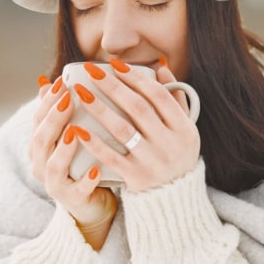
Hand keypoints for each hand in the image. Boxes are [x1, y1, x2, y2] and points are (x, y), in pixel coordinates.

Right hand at [29, 76, 113, 226]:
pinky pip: (77, 191)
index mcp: (41, 146)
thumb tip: (47, 79)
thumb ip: (62, 110)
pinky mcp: (73, 201)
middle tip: (69, 99)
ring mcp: (55, 184)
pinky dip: (86, 181)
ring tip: (76, 131)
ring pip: (53, 165)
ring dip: (64, 147)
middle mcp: (41, 165)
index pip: (38, 120)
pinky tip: (96, 170)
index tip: (63, 82)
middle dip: (54, 118)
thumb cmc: (84, 161)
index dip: (48, 101)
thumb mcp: (73, 133)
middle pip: (41, 139)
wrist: (93, 202)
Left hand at [73, 60, 200, 191]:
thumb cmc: (177, 155)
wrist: (175, 199)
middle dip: (112, 86)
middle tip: (91, 71)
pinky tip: (78, 129)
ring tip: (80, 93)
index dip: (136, 78)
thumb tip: (160, 66)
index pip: (159, 96)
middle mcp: (170, 143)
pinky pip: (112, 157)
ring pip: (122, 129)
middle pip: (138, 108)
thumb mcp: (185, 129)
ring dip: (99, 109)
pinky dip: (95, 143)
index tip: (115, 64)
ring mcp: (153, 161)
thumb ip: (175, 98)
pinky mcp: (136, 177)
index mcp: (184, 128)